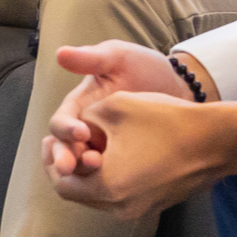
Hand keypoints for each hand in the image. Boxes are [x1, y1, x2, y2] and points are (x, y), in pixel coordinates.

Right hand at [43, 41, 195, 178]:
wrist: (177, 87)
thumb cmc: (143, 67)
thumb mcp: (118, 58)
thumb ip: (92, 58)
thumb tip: (61, 53)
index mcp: (78, 107)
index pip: (60, 123)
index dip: (65, 129)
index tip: (81, 132)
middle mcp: (84, 131)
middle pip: (64, 151)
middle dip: (66, 160)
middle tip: (72, 168)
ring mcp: (102, 148)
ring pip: (81, 167)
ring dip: (84, 174)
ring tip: (99, 173)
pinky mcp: (120, 162)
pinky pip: (105, 177)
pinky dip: (106, 181)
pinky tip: (118, 183)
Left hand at [49, 90, 236, 218]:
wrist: (218, 139)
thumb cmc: (165, 120)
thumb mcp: (111, 106)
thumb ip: (81, 120)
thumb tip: (76, 132)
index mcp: (107, 188)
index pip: (62, 185)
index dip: (53, 160)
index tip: (53, 140)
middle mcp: (122, 207)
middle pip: (79, 193)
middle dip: (69, 166)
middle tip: (66, 143)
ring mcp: (142, 208)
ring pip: (100, 195)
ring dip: (90, 172)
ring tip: (90, 144)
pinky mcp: (157, 203)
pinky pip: (122, 194)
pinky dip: (111, 177)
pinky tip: (114, 151)